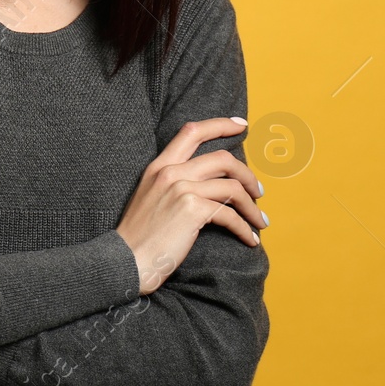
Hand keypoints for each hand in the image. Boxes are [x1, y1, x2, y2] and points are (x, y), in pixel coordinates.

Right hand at [116, 116, 266, 294]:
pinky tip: (249, 239)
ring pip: (233, 188)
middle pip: (223, 158)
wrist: (125, 260)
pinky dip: (244, 228)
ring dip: (252, 207)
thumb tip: (209, 183)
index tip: (242, 126)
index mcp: (158, 166)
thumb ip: (173, 183)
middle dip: (248, 175)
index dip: (221, 125)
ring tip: (259, 221)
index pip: (192, 131)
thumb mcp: (150, 198)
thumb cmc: (140, 236)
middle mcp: (170, 172)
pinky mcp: (192, 210)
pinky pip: (230, 214)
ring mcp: (181, 189)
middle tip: (259, 192)